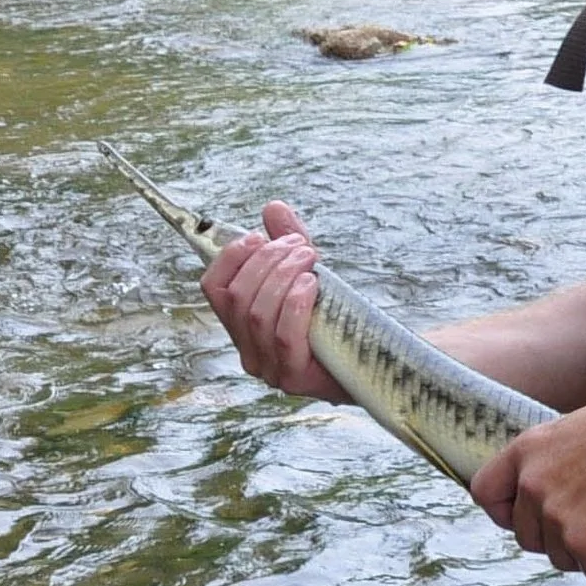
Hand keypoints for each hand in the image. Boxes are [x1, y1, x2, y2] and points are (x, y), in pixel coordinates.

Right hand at [200, 202, 349, 403]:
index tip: (257, 235)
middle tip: (300, 245)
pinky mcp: (294, 379)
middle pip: (237, 296)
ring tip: (309, 258)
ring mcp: (269, 369)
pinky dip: (295, 303)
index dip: (230, 256)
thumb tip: (273, 207)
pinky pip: (284, 336)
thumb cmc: (335, 318)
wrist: (372, 361)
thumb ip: (287, 243)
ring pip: (257, 314)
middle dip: (267, 260)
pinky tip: (312, 285)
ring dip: (283, 276)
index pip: (213, 287)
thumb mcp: (308, 273)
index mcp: (242, 324)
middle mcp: (248, 349)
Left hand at [471, 394, 585, 585]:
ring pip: (562, 558)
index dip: (508, 512)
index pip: (486, 494)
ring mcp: (560, 516)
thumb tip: (548, 501)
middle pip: (528, 537)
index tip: (529, 515)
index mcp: (528, 451)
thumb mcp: (578, 434)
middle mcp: (535, 484)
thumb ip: (552, 467)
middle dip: (558, 537)